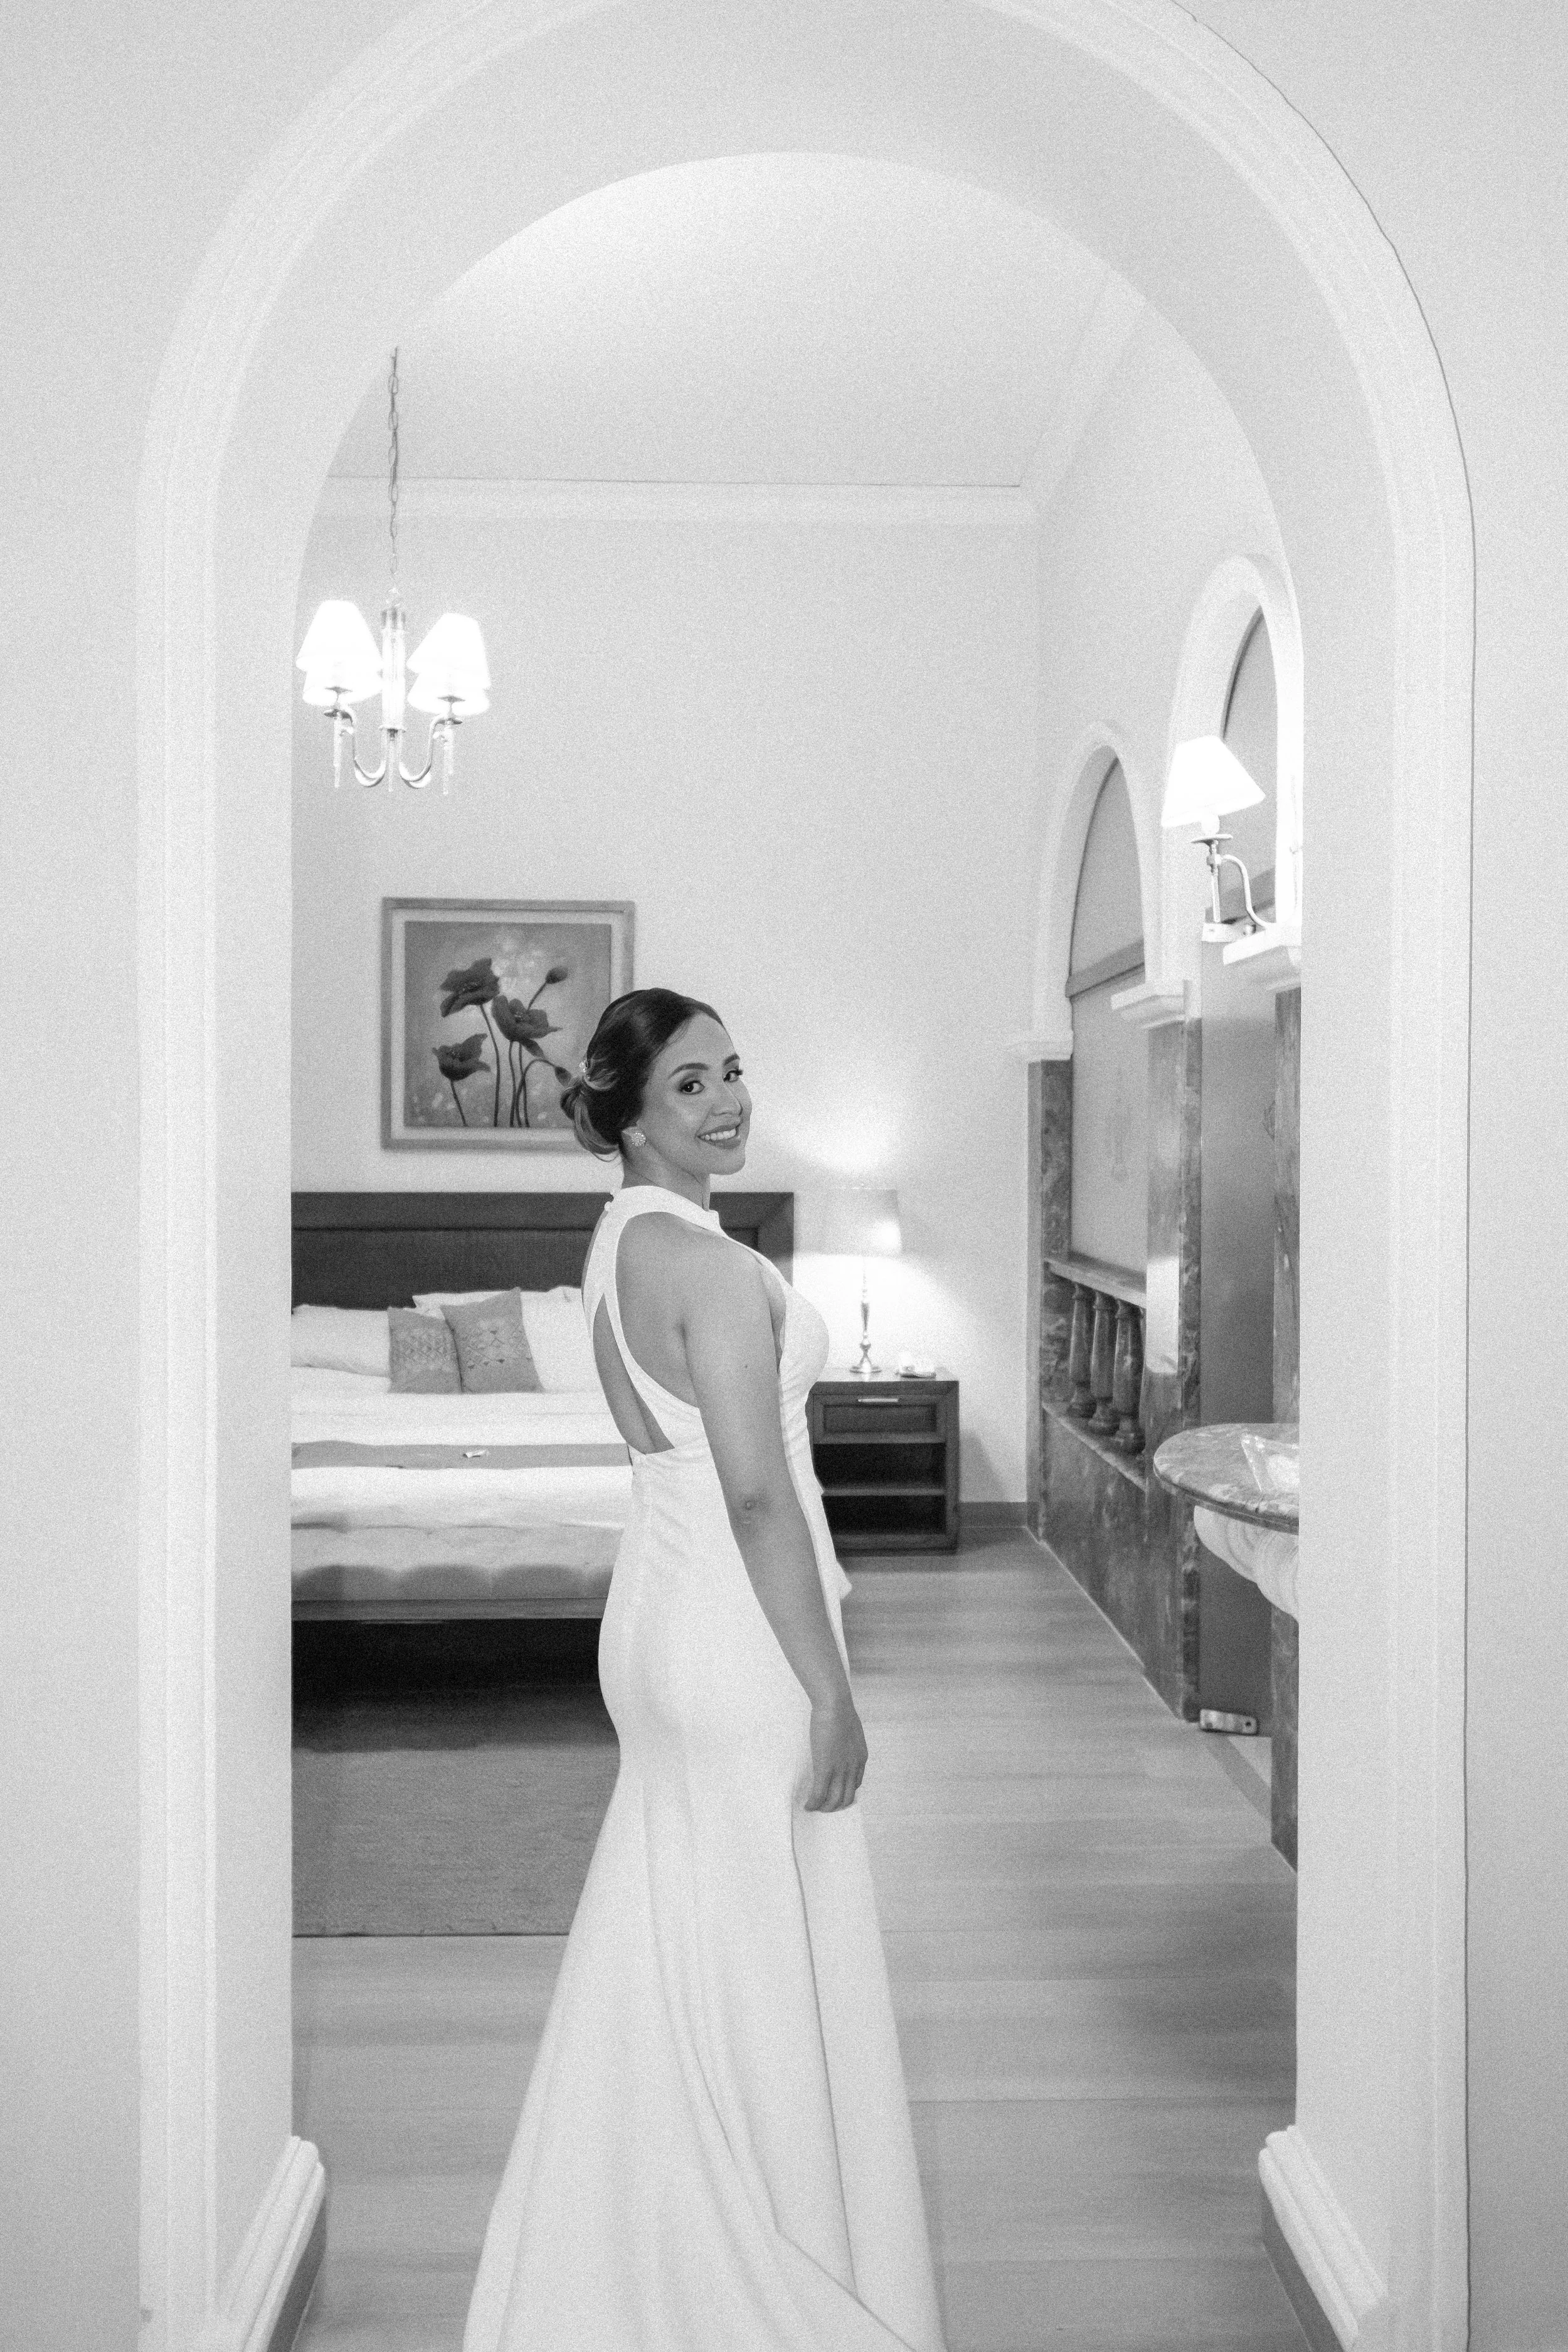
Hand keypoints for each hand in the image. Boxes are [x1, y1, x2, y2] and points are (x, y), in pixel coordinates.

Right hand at [805, 1694, 867, 1811]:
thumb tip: (837, 1744)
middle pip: (847, 1797)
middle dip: (835, 1805)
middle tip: (824, 1805)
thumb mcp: (850, 1730)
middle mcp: (853, 1768)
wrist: (835, 1705)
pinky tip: (807, 1806)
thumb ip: (847, 1742)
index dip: (845, 1791)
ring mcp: (840, 1770)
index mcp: (860, 1758)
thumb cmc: (840, 1710)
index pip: (856, 1784)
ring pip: (834, 1800)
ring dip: (824, 1808)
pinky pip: (819, 1794)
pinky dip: (813, 1803)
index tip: (835, 1792)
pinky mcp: (825, 1769)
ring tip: (814, 1808)